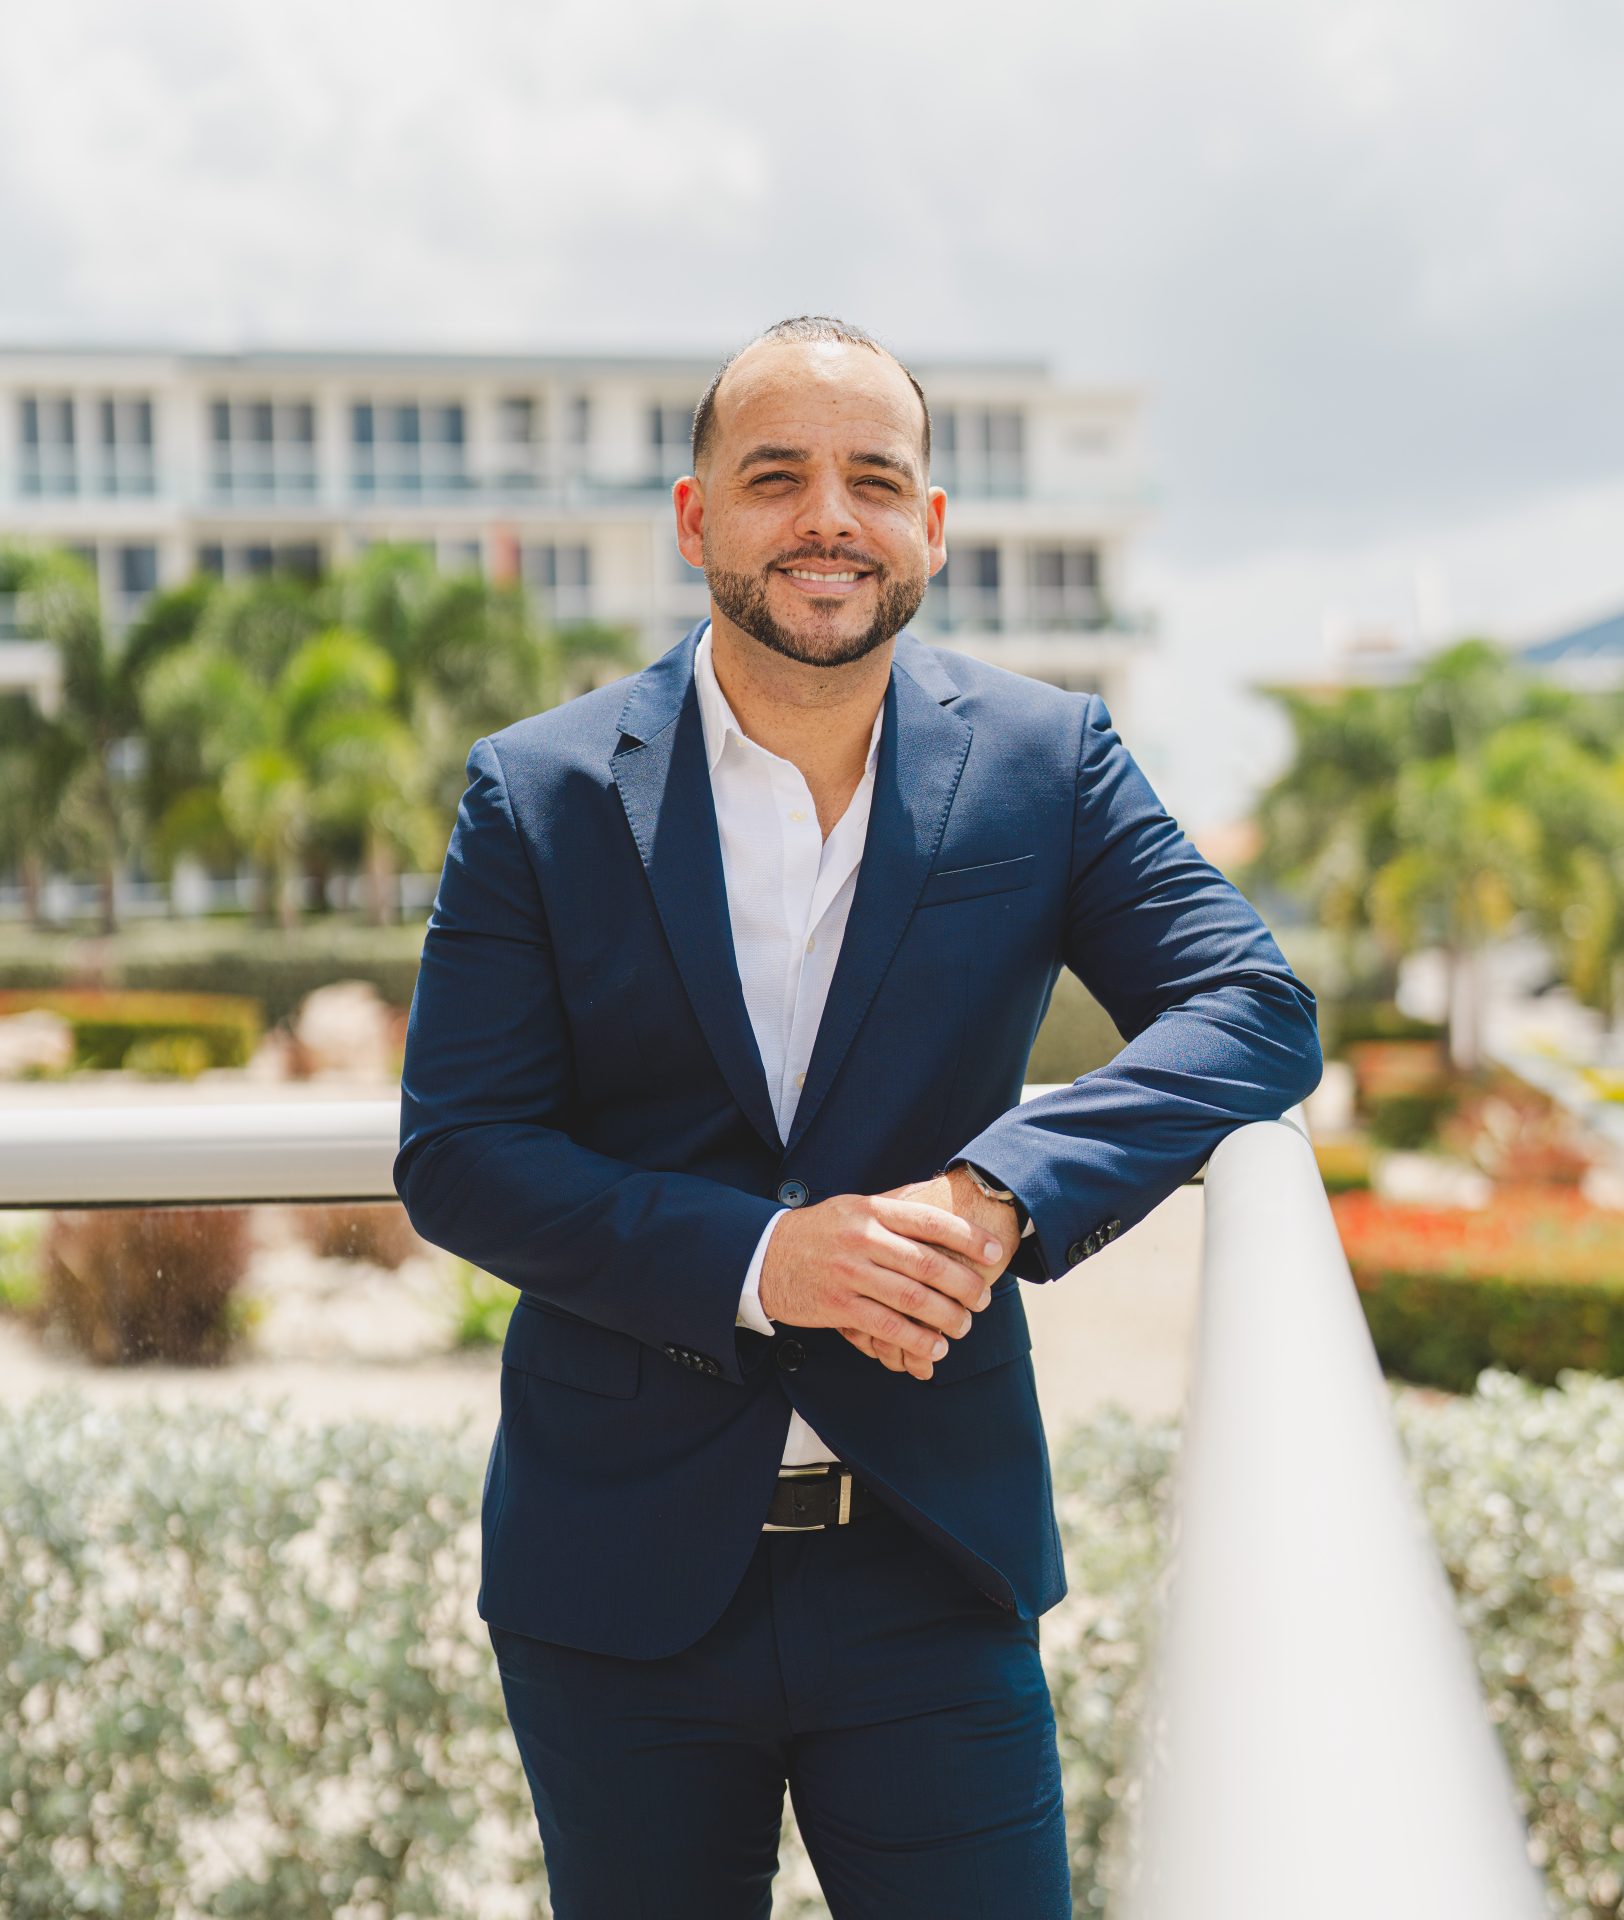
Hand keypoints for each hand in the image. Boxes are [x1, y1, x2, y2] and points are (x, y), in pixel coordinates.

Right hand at [840, 1167, 1021, 1376]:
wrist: (764, 1256)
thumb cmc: (820, 1232)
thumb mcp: (853, 1207)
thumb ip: (893, 1207)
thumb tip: (939, 1196)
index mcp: (871, 1210)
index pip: (930, 1220)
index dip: (969, 1237)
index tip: (995, 1252)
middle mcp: (862, 1238)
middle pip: (927, 1264)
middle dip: (964, 1285)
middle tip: (983, 1298)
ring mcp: (849, 1272)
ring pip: (912, 1299)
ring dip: (946, 1318)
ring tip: (963, 1327)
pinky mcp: (837, 1305)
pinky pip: (886, 1326)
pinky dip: (916, 1341)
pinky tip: (934, 1348)